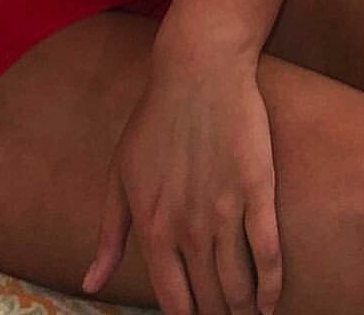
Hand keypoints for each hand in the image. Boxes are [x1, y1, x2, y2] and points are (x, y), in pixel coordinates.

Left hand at [82, 59, 281, 314]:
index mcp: (153, 227)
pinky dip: (272, 286)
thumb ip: (109, 236)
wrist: (197, 71)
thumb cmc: (155, 121)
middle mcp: (188, 228)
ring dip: (244, 309)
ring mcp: (224, 212)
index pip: (173, 301)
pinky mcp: (257, 192)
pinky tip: (270, 302)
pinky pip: (269, 255)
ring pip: (239, 286)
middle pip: (209, 300)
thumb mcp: (120, 175)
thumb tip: (91, 284)